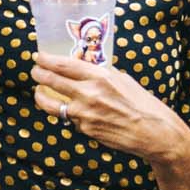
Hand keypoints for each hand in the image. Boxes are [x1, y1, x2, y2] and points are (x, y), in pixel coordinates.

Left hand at [31, 54, 183, 160]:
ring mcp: (86, 114)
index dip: (47, 60)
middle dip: (39, 75)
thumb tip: (84, 69)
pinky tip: (70, 110)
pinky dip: (69, 114)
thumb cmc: (143, 104)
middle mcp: (90, 94)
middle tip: (35, 71)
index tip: (39, 56)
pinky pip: (71, 119)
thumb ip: (102, 75)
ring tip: (39, 92)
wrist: (155, 133)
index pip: (64, 65)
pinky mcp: (86, 130)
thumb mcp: (123, 80)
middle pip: (52, 81)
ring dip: (42, 97)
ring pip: (53, 105)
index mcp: (100, 77)